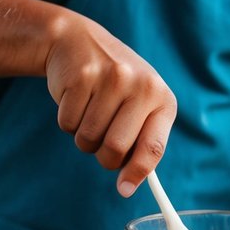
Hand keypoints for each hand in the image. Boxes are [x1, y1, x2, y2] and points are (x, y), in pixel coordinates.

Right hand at [44, 14, 176, 195]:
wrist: (78, 40)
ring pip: (88, 139)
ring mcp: (111, 79)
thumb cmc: (114, 85)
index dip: (138, 173)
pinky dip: (67, 120)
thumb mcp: (138, 105)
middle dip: (103, 156)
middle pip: (115, 149)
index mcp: (162, 99)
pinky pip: (67, 124)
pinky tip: (76, 97)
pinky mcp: (81, 77)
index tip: (124, 190)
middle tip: (101, 140)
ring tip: (90, 111)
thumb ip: (140, 142)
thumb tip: (127, 187)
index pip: (153, 147)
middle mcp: (141, 86)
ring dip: (83, 137)